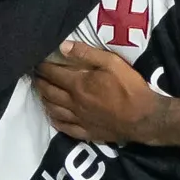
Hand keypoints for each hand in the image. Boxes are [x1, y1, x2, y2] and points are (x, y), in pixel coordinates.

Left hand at [37, 39, 159, 142]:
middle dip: (40, 83)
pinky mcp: (86, 132)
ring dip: (44, 101)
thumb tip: (63, 46)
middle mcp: (74, 103)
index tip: (36, 63)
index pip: (53, 74)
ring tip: (41, 94)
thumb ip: (87, 53)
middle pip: (49, 92)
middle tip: (35, 77)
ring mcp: (79, 120)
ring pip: (54, 110)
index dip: (43, 68)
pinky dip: (56, 121)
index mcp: (78, 85)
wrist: (144, 117)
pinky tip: (53, 117)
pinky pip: (65, 128)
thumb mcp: (112, 63)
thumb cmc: (130, 87)